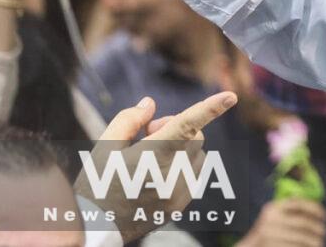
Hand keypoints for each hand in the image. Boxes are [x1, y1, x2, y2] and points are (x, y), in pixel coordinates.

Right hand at [73, 91, 237, 243]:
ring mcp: (179, 193)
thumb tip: (150, 104)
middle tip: (148, 136)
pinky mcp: (181, 205)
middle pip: (195, 137)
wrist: (95, 228)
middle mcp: (172, 176)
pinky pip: (194, 175)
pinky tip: (156, 174)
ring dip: (182, 148)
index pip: (187, 125)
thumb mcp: (105, 147)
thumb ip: (129, 120)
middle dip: (177, 129)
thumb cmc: (96, 183)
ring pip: (198, 156)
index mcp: (152, 157)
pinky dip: (183, 166)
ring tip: (151, 158)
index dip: (210, 108)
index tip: (231, 96)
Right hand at [239, 198, 325, 246]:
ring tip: (319, 243)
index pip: (298, 203)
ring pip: (301, 238)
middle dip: (317, 227)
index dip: (314, 207)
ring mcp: (270, 235)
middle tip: (324, 232)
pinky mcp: (271, 246)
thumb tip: (314, 205)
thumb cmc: (266, 233)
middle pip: (303, 222)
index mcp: (272, 208)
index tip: (325, 215)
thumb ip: (288, 210)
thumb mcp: (273, 217)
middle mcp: (270, 220)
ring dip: (314, 241)